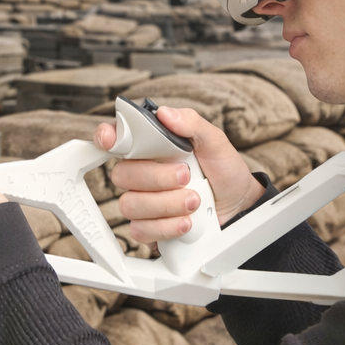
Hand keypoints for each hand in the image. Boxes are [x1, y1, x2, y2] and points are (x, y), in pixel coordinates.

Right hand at [93, 106, 264, 244]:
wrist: (238, 204)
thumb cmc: (222, 170)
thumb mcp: (215, 142)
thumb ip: (191, 124)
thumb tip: (165, 114)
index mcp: (150, 146)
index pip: (115, 137)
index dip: (107, 136)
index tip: (112, 140)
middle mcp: (141, 173)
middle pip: (121, 174)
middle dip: (157, 177)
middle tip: (186, 176)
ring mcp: (142, 202)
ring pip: (130, 205)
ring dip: (166, 204)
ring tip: (194, 200)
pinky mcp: (149, 228)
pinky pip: (140, 230)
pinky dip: (167, 226)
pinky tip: (186, 221)